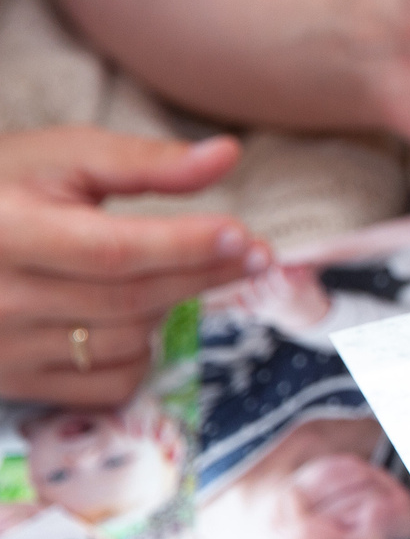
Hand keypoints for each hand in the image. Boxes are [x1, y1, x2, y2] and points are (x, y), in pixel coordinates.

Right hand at [0, 130, 260, 405]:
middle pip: (129, 298)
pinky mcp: (14, 380)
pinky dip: (141, 353)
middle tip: (254, 254)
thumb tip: (228, 155)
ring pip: (126, 341)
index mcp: (8, 232)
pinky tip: (143, 317)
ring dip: (172, 308)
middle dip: (202, 274)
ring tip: (185, 273)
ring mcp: (5, 347)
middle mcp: (0, 298)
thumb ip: (145, 161)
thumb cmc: (5, 186)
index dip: (185, 246)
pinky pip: (107, 384)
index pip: (113, 252)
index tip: (244, 237)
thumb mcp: (64, 157)